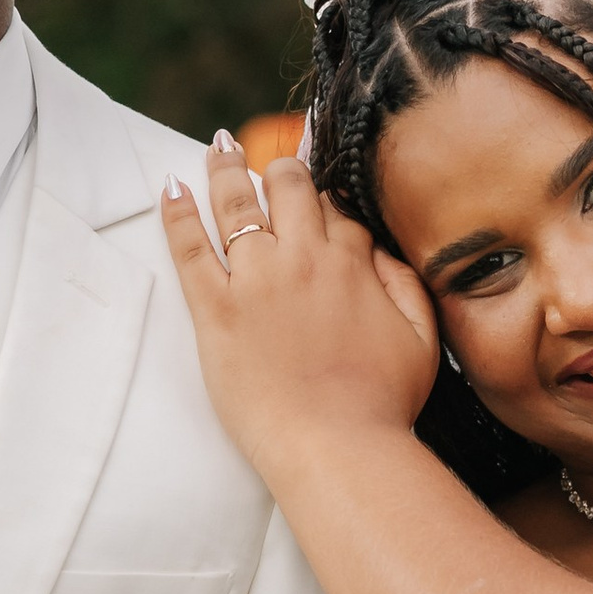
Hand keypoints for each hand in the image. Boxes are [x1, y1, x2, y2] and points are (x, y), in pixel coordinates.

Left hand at [162, 140, 437, 484]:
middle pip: (287, 187)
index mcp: (352, 264)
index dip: (326, 200)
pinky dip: (177, 212)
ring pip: (236, 202)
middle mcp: (303, 259)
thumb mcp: (421, 339)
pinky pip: (189, 247)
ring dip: (225, 167)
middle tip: (268, 161)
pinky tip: (170, 186)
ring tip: (218, 145)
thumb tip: (381, 251)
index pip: (336, 209)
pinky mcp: (215, 310)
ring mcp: (255, 280)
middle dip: (280, 168)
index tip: (317, 198)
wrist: (337, 448)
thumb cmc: (382, 405)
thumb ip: (406, 284)